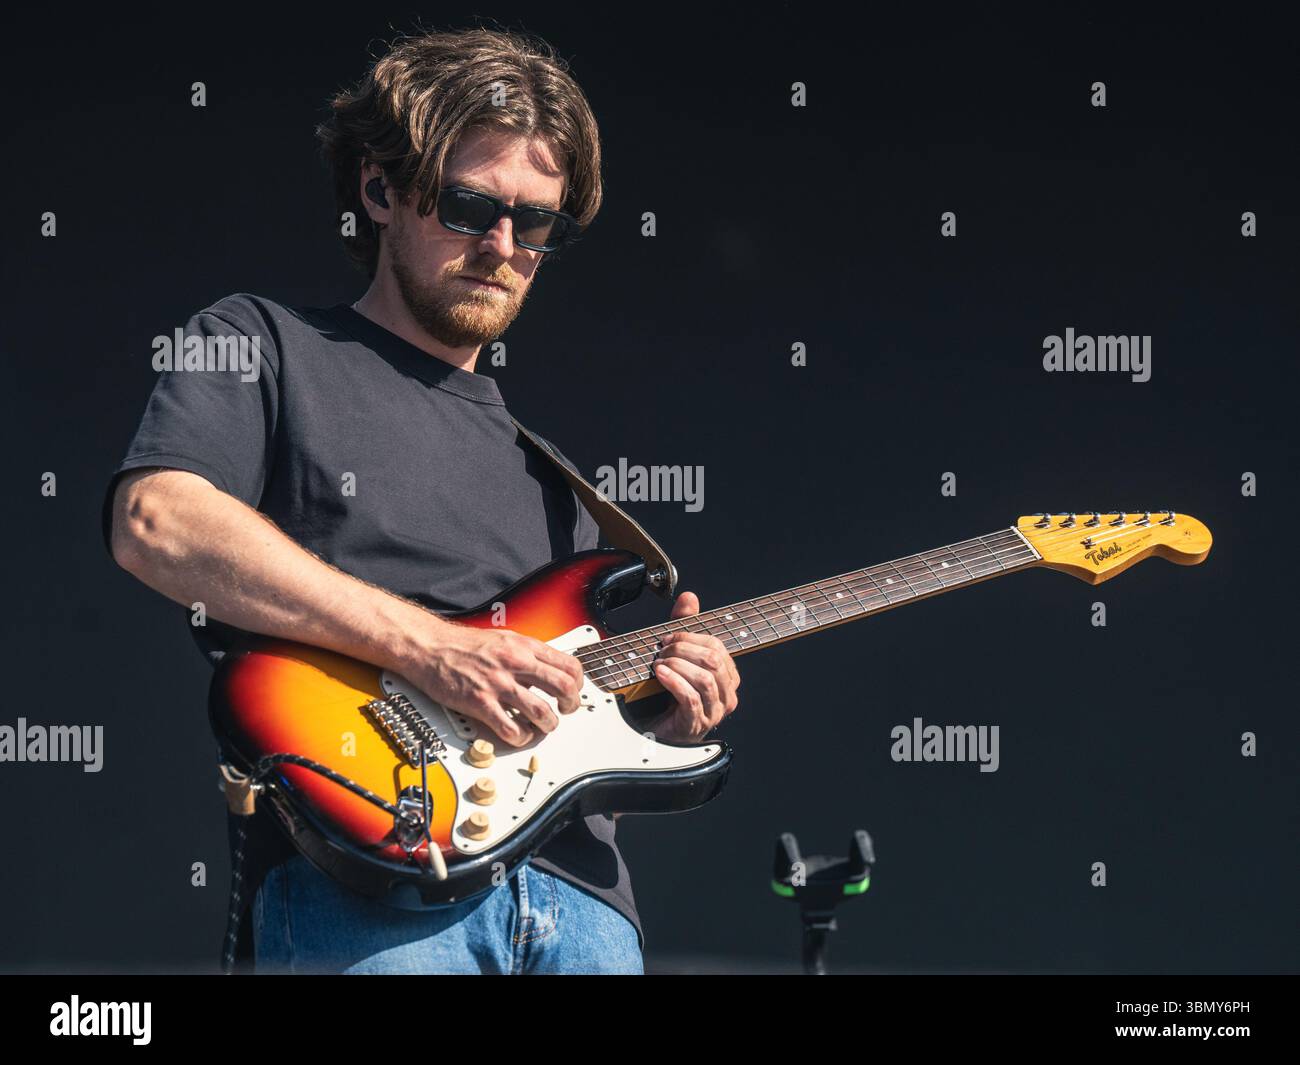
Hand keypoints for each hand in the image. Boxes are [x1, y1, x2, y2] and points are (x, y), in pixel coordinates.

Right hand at [402, 621, 583, 747]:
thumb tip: (548, 670)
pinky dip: (521, 737)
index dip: (578, 684)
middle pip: (563, 687)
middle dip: (571, 705)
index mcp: (524, 646)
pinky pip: (511, 729)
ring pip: (542, 712)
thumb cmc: (463, 644)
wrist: (430, 647)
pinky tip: (519, 735)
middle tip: (565, 711)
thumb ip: (528, 654)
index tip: (572, 692)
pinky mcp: (480, 703)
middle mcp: (515, 663)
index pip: (569, 665)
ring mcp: (498, 683)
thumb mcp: (505, 639)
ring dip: (548, 725)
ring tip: (543, 727)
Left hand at [647, 590, 740, 743]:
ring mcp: (713, 713)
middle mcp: (726, 695)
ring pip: (705, 679)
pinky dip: (673, 681)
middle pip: (713, 661)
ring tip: (658, 662)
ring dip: (678, 665)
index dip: (691, 637)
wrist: (653, 729)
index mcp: (727, 677)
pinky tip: (659, 674)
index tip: (667, 636)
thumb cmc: (667, 692)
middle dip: (683, 649)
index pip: (717, 647)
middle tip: (661, 649)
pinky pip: (691, 698)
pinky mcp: (695, 724)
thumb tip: (690, 597)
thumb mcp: (676, 654)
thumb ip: (685, 627)